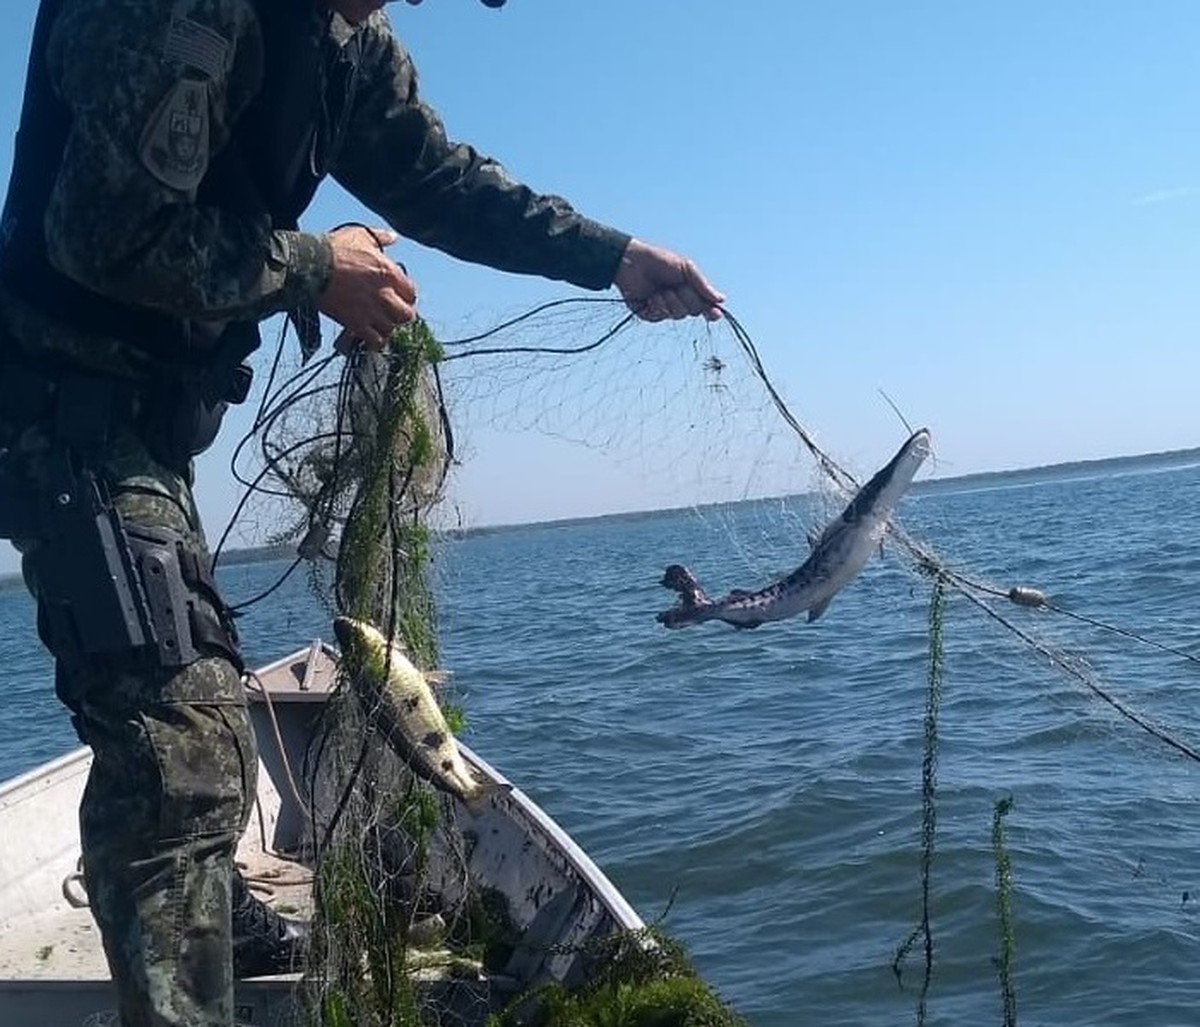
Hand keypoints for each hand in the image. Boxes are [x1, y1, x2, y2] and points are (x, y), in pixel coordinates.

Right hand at [318, 225, 417, 350]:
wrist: (310, 265)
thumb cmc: (334, 249)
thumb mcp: (361, 236)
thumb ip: (381, 238)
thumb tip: (394, 238)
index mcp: (390, 274)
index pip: (411, 293)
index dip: (406, 296)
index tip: (398, 295)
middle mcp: (385, 295)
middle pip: (406, 315)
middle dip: (400, 314)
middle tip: (391, 312)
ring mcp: (371, 312)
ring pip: (391, 329)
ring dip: (386, 327)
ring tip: (378, 323)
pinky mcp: (356, 324)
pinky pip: (375, 342)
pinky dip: (374, 341)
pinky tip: (369, 336)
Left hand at [613, 238, 723, 321]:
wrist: (632, 263)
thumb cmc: (659, 261)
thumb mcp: (686, 268)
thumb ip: (702, 285)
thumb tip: (722, 300)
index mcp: (690, 291)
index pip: (705, 306)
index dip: (711, 311)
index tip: (714, 314)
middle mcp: (679, 303)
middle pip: (693, 311)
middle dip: (686, 297)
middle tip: (675, 285)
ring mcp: (665, 310)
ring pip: (677, 314)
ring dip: (670, 300)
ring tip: (660, 289)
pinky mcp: (650, 315)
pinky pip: (660, 316)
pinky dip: (657, 304)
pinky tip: (650, 296)